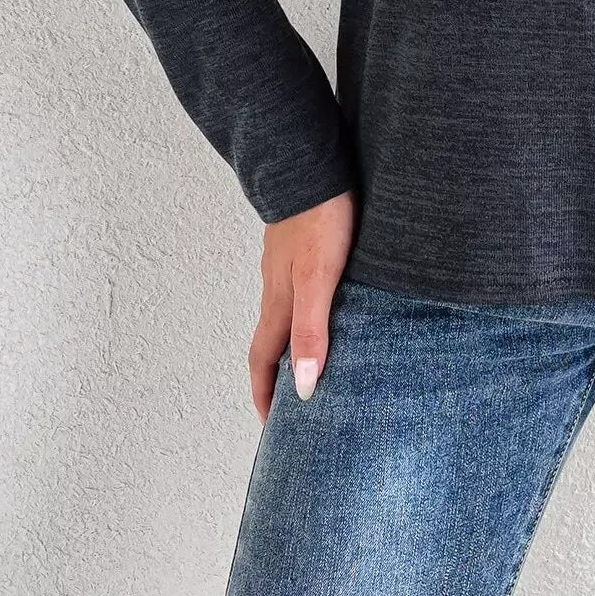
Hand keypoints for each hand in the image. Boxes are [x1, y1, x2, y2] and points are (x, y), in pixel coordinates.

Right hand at [248, 189, 356, 421]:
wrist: (313, 165)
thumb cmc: (320, 220)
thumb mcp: (318, 279)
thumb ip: (312, 329)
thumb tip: (302, 388)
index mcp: (279, 303)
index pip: (264, 362)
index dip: (265, 397)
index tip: (271, 429)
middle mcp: (278, 288)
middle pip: (272, 343)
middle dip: (277, 378)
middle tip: (292, 408)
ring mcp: (287, 266)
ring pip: (287, 316)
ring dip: (293, 344)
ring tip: (314, 365)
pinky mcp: (303, 247)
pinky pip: (301, 292)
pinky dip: (309, 313)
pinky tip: (330, 309)